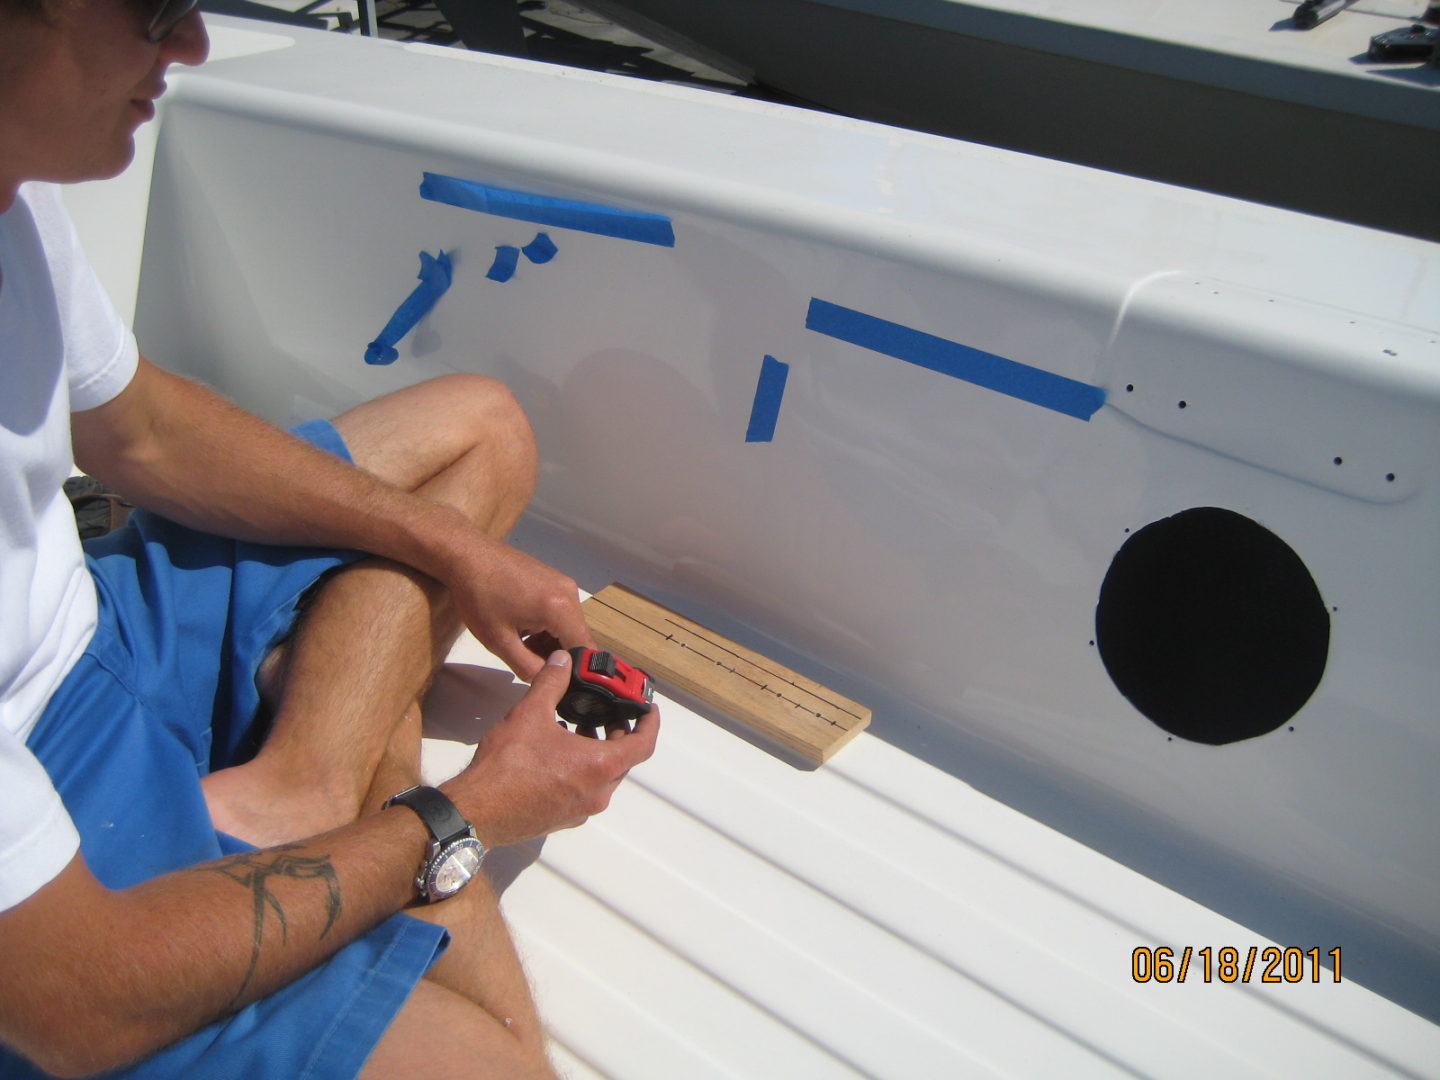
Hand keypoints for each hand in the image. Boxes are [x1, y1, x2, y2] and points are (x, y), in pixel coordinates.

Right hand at [442, 651, 659, 847]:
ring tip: (579, 727)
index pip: (643, 744)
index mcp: (599, 766)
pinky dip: (582, 768)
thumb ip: (551, 682)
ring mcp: (581, 810)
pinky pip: (585, 790)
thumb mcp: (531, 713)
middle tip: (609, 712)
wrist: (476, 812)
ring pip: (604, 776)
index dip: (650, 723)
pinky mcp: (563, 819)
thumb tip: (562, 661)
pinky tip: (557, 751)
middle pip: (624, 760)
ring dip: (599, 751)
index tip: (649, 709)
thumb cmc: (506, 766)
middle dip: (620, 734)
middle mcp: (597, 792)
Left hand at [447, 534, 593, 680]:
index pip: (585, 650)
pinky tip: (522, 625)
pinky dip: (547, 625)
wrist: (467, 556)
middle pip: (577, 637)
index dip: (575, 671)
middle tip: (528, 660)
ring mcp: (563, 583)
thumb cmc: (478, 594)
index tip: (559, 681)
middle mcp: (569, 593)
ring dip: (550, 640)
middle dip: (556, 655)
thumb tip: (545, 681)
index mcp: (560, 609)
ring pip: (568, 625)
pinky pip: (561, 610)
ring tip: (520, 641)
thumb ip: (528, 668)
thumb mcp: (499, 641)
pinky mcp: (554, 578)